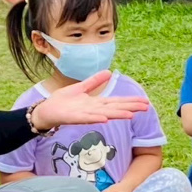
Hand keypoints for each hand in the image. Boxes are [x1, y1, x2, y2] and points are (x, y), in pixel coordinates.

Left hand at [32, 71, 148, 130]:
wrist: (46, 111)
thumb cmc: (62, 102)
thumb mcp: (80, 88)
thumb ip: (94, 82)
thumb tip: (109, 72)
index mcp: (96, 103)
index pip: (117, 102)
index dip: (131, 101)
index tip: (145, 102)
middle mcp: (93, 110)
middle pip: (115, 108)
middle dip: (130, 108)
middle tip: (146, 108)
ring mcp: (84, 115)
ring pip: (104, 114)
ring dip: (117, 114)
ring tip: (131, 115)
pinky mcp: (73, 118)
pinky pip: (86, 118)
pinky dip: (96, 118)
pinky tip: (105, 118)